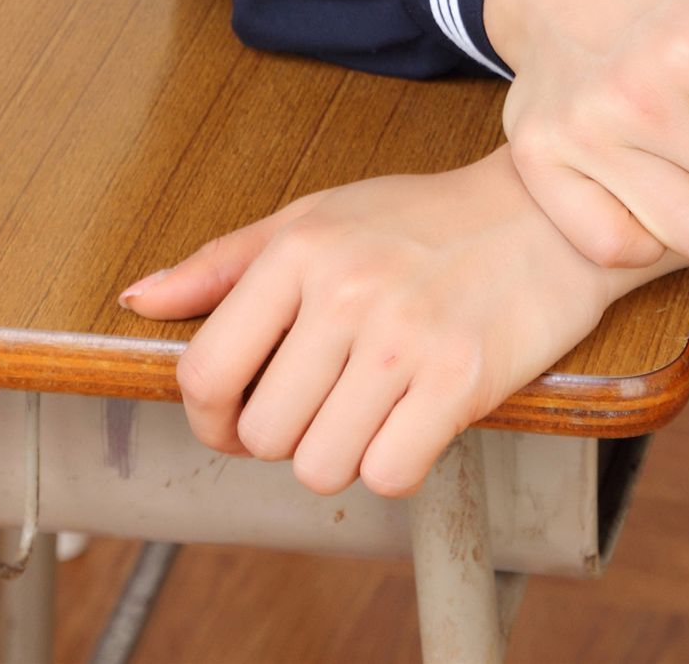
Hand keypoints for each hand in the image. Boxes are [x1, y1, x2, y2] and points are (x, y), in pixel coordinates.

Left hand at [116, 148, 685, 497]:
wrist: (548, 216)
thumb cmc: (426, 220)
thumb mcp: (319, 215)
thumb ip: (225, 262)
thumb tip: (141, 297)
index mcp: (300, 249)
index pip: (205, 374)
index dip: (211, 418)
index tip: (238, 418)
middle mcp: (345, 291)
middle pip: (264, 435)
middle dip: (289, 434)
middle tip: (329, 399)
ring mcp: (403, 338)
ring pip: (321, 466)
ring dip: (343, 453)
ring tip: (373, 405)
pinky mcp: (459, 380)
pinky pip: (389, 473)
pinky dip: (397, 462)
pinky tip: (413, 418)